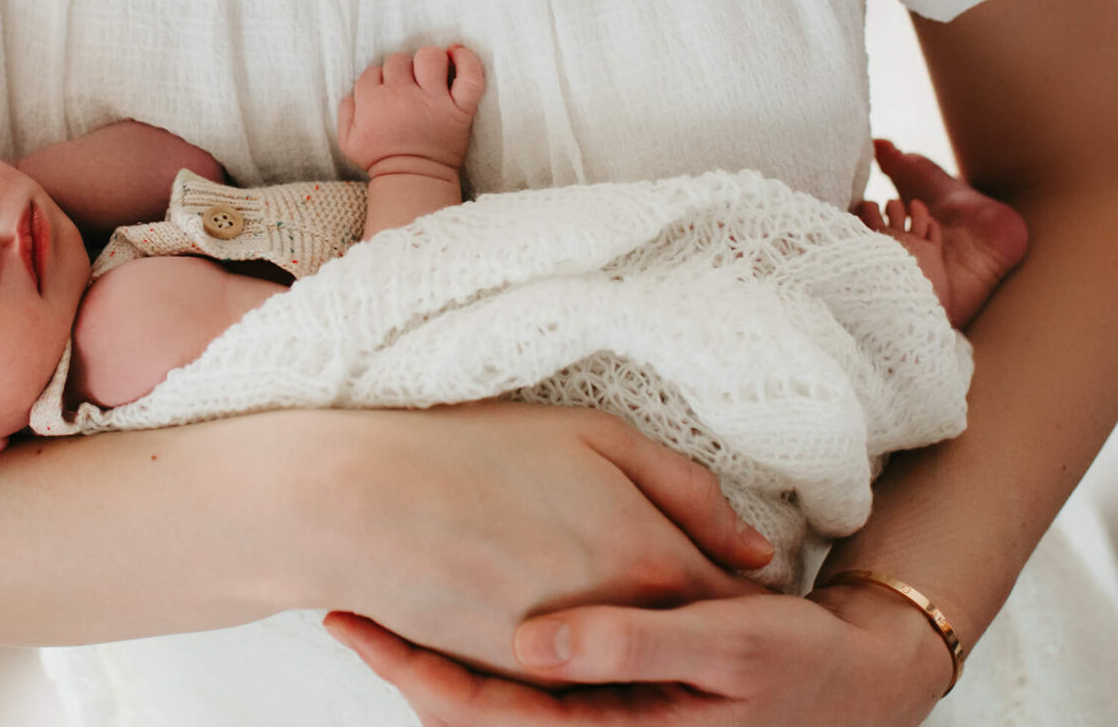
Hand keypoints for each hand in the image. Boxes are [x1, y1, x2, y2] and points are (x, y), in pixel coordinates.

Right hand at [294, 404, 773, 676]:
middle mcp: (617, 626)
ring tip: (618, 606)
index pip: (730, 598)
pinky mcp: (510, 681)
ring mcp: (562, 662)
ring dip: (635, 648)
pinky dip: (577, 660)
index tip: (744, 577)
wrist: (362, 500)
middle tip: (686, 595)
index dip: (740, 587)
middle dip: (696, 626)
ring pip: (627, 670)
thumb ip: (689, 490)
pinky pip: (568, 682)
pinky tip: (560, 618)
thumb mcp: (598, 435)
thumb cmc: (477, 449)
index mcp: (650, 560)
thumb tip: (756, 549)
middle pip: (683, 641)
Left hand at [325, 582, 952, 725]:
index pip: (484, 714)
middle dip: (403, 663)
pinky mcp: (605, 696)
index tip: (353, 625)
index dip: (412, 672)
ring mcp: (597, 717)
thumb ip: (630, 644)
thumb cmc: (797, 663)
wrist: (854, 682)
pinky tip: (450, 602)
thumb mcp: (728, 643)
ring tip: (372, 596)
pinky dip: (477, 646)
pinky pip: (521, 681)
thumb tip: (530, 644)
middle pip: (469, 713)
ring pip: (488, 698)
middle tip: (337, 604)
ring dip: (432, 652)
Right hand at [338, 45, 485, 177]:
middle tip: (406, 89)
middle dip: (401, 71)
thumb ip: (345, 110)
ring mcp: (433, 100)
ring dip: (428, 62)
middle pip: (399, 60)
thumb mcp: (347, 140)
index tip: (386, 95)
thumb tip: (356, 90)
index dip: (379, 81)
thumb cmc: (381, 160)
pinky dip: (467, 60)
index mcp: (372, 100)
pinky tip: (457, 54)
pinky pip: (469, 75)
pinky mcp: (459, 108)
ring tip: (429, 76)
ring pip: (430, 57)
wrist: (414, 181)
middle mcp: (401, 94)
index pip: (373, 71)